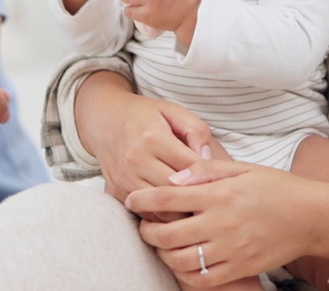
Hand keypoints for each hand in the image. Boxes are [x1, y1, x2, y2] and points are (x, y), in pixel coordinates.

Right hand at [76, 75, 213, 215]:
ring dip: (181, 212)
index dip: (210, 177)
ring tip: (199, 210)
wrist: (104, 120)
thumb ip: (196, 131)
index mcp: (152, 137)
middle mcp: (135, 160)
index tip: (224, 183)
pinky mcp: (117, 192)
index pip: (189, 166)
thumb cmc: (143, 115)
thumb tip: (209, 158)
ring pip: (161, 210)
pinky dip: (163, 216)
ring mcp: (124, 179)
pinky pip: (145, 214)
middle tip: (216, 203)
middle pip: (176, 192)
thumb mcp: (173, 111)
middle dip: (198, 199)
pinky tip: (177, 210)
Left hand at [125, 160, 328, 286]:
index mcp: (220, 194)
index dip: (143, 199)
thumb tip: (174, 177)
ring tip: (163, 243)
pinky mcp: (240, 269)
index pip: (169, 197)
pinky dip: (185, 274)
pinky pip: (202, 279)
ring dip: (163, 253)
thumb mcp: (242, 168)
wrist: (311, 217)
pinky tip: (183, 262)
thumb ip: (205, 170)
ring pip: (179, 260)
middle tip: (145, 224)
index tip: (132, 199)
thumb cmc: (276, 188)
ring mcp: (230, 250)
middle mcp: (222, 223)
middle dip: (147, 229)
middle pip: (166, 233)